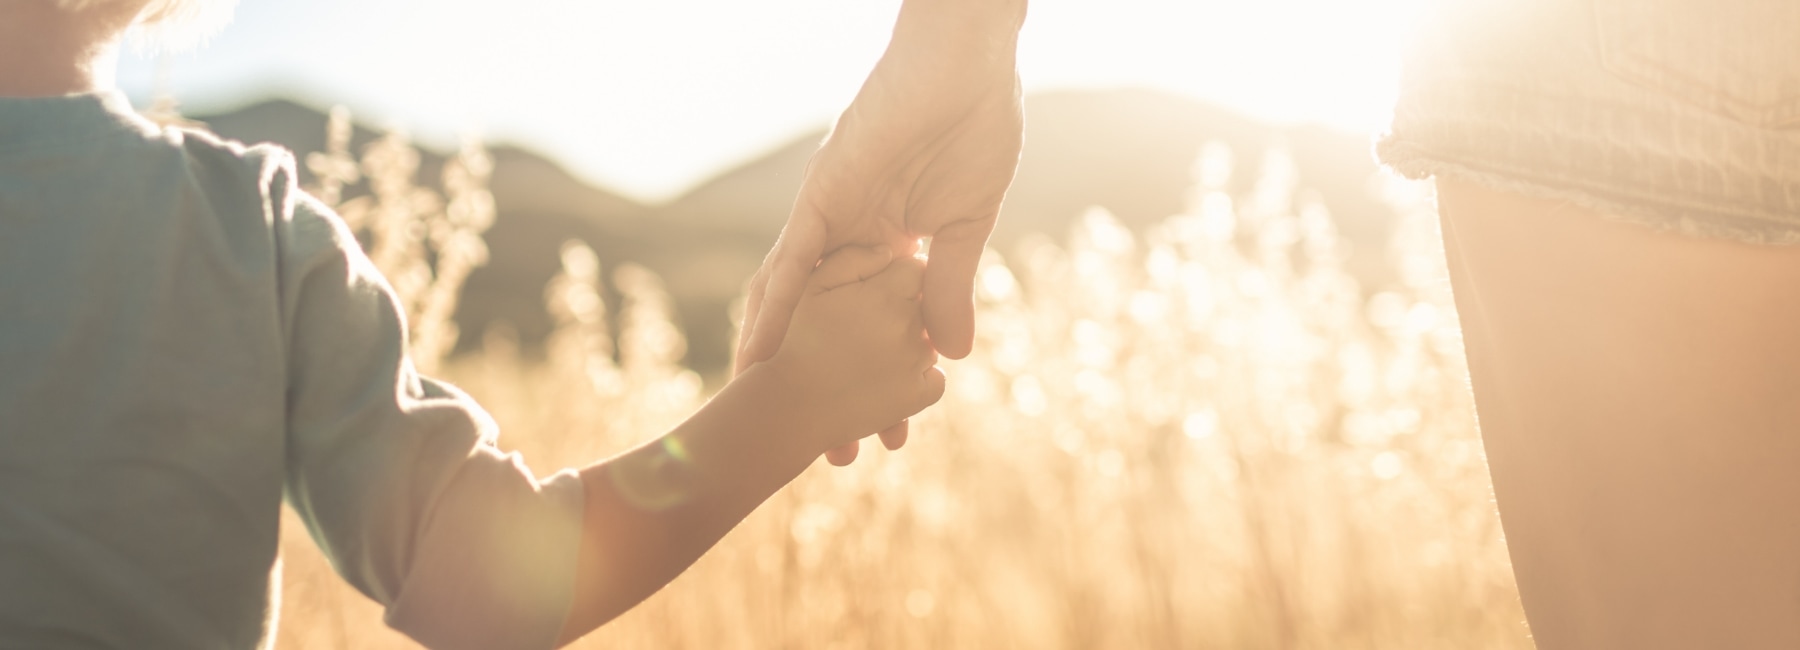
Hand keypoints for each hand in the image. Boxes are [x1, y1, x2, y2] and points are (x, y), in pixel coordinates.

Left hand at [735, 1, 1026, 463]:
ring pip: (796, 302)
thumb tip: (951, 357)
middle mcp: (846, 236)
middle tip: (836, 455)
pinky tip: (757, 353)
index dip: (873, 380)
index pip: (869, 325)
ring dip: (785, 362)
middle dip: (825, 387)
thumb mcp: (968, 227)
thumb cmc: (976, 125)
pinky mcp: (822, 197)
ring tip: (771, 418)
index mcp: (885, 244)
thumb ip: (951, 289)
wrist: (968, 63)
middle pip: (824, 325)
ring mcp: (829, 218)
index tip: (884, 434)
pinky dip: (772, 309)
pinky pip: (789, 262)